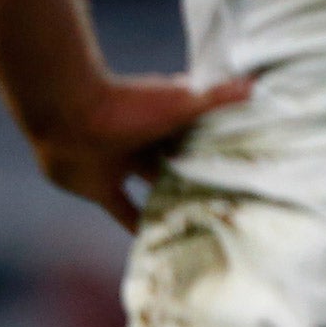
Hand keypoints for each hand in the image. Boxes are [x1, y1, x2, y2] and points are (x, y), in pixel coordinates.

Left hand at [33, 73, 249, 230]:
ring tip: (199, 217)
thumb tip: (257, 86)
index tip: (246, 159)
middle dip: (198, 172)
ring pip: (154, 183)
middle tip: (227, 193)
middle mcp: (148, 139)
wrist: (68, 118)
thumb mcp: (181, 103)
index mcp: (169, 117)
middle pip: (179, 158)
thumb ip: (218, 97)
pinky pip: (123, 210)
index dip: (220, 143)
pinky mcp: (102, 187)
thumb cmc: (129, 105)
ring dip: (170, 197)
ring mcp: (124, 164)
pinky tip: (154, 240)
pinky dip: (136, 224)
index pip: (201, 130)